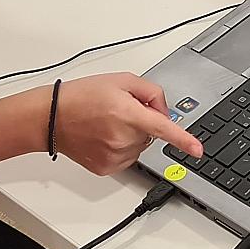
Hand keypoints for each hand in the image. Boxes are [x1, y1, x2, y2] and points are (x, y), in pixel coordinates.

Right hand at [54, 73, 203, 175]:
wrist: (52, 117)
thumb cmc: (82, 96)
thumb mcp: (120, 80)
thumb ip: (150, 91)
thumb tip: (163, 110)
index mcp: (127, 114)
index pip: (162, 129)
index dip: (183, 140)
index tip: (197, 150)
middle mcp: (122, 138)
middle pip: (151, 133)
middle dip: (144, 121)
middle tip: (120, 109)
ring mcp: (114, 156)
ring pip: (140, 146)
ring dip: (133, 135)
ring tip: (108, 122)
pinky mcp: (106, 168)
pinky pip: (127, 157)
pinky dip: (122, 147)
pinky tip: (105, 135)